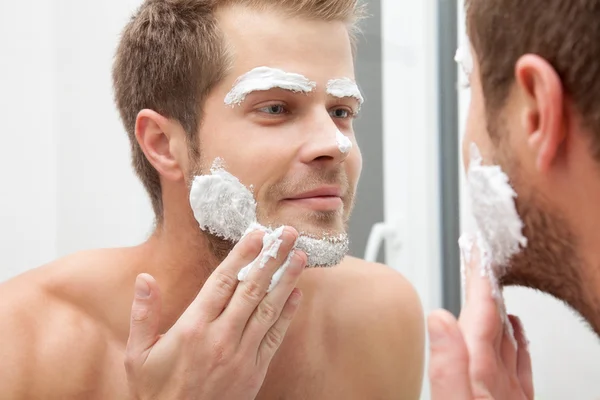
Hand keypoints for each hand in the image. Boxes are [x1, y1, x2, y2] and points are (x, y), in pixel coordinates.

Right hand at [125, 227, 305, 399]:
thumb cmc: (157, 393)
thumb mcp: (138, 355)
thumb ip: (143, 314)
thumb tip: (145, 279)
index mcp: (193, 328)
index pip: (222, 282)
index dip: (242, 255)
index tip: (256, 234)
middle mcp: (221, 337)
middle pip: (251, 289)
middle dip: (271, 258)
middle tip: (286, 234)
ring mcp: (242, 354)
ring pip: (268, 309)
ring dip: (286, 280)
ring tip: (299, 256)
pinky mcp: (255, 370)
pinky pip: (275, 336)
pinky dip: (287, 314)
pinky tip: (296, 294)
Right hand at [427, 239, 533, 399]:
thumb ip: (446, 364)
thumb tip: (440, 318)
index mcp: (482, 370)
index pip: (483, 309)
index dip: (479, 275)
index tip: (476, 249)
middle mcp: (502, 377)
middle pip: (496, 317)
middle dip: (486, 285)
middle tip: (478, 260)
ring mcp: (512, 390)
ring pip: (508, 336)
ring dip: (499, 309)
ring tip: (491, 290)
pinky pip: (521, 360)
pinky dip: (515, 338)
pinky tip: (515, 332)